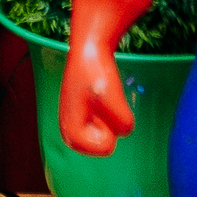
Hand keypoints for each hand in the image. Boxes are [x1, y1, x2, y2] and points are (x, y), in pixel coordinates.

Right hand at [59, 36, 133, 154]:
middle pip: (109, 140)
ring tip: (100, 93)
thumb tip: (125, 129)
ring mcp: (78, 126)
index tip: (98, 104)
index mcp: (70, 133)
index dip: (110, 125)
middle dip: (110, 121)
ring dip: (110, 112)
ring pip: (111, 129)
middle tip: (100, 98)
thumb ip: (122, 121)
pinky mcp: (84, 118)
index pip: (106, 147)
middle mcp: (70, 134)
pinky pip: (111, 121)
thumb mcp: (111, 97)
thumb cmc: (95, 72)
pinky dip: (110, 108)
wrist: (89, 50)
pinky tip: (100, 93)